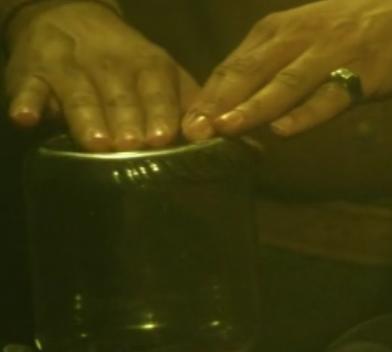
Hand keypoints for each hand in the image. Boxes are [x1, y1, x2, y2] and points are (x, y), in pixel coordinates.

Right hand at [3, 0, 199, 150]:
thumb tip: (215, 137)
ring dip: (87, 117)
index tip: (164, 137)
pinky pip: (27, 88)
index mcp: (147, 64)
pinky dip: (26, 102)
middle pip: (118, 94)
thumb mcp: (162, 75)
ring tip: (97, 143)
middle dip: (126, 119)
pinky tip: (26, 118)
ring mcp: (68, 66)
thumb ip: (186, 104)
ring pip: (78, 93)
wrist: (69, 17)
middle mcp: (109, 63)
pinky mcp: (32, 73)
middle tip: (133, 144)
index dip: (160, 111)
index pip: (156, 87)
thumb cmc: (127, 64)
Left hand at [181, 0, 391, 140]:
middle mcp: (301, 37)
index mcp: (280, 29)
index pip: (235, 63)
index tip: (183, 122)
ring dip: (255, 107)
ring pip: (287, 82)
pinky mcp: (365, 73)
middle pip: (252, 71)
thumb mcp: (306, 33)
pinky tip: (285, 130)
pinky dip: (307, 113)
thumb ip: (274, 63)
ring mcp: (334, 54)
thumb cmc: (355, 27)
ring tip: (227, 129)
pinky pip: (332, 96)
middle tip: (193, 130)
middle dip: (220, 102)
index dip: (208, 94)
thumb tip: (233, 101)